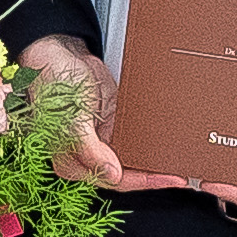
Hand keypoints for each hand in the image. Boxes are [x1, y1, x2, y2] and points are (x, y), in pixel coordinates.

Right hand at [16, 38, 195, 191]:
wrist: (57, 53)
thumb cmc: (52, 84)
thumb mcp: (70, 118)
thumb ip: (89, 148)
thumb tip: (112, 173)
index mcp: (73, 162)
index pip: (115, 180)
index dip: (144, 182)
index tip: (169, 180)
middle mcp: (89, 156)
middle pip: (128, 173)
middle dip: (156, 174)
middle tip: (184, 174)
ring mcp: (103, 141)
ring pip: (134, 158)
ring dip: (156, 159)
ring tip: (183, 161)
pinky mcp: (114, 125)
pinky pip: (136, 138)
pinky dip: (152, 141)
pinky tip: (170, 142)